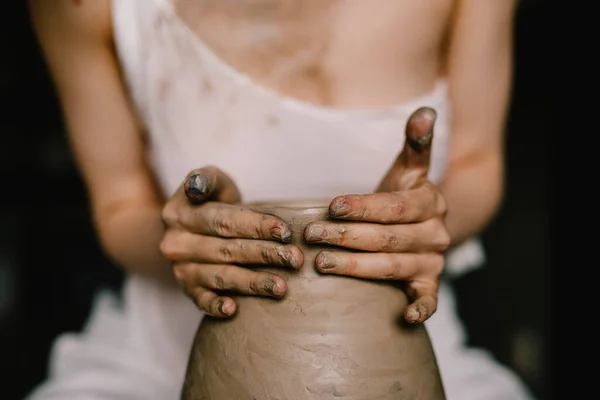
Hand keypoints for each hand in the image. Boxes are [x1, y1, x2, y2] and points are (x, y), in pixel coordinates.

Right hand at [160, 166, 302, 317]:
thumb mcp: (210, 182)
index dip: (255, 226)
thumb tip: (197, 185)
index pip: (222, 221)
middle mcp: (176, 243)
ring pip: (221, 277)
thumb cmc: (212, 201)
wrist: (190, 228)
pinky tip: (233, 310)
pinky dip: (216, 306)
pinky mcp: (187, 290)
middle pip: (226, 250)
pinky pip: (201, 301)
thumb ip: (207, 179)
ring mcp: (181, 269)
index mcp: (179, 214)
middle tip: (294, 259)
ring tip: (281, 287)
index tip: (285, 231)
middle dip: (264, 255)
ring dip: (252, 283)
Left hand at [304, 107, 449, 323]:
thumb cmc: (399, 198)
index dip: (362, 207)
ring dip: (357, 267)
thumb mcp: (406, 171)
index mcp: (430, 201)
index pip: (394, 206)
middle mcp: (436, 233)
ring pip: (394, 267)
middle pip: (388, 238)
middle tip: (312, 235)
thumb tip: (425, 110)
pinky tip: (405, 317)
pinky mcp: (429, 286)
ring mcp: (433, 262)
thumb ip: (414, 144)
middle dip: (347, 237)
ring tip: (321, 264)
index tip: (330, 206)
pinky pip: (428, 300)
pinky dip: (420, 309)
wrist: (417, 229)